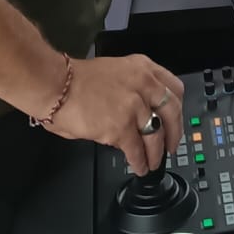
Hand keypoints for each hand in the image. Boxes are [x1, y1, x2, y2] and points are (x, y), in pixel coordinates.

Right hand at [49, 55, 184, 175]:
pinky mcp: (121, 128)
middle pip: (172, 113)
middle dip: (174, 133)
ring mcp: (134, 106)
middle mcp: (143, 84)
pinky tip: (139, 166)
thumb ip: (131, 89)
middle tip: (171, 145)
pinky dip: (140, 161)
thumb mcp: (114, 72)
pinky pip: (137, 150)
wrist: (55, 86)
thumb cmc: (74, 80)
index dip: (178, 107)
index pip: (173, 87)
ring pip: (156, 135)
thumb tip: (136, 112)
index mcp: (141, 68)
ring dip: (156, 153)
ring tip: (153, 162)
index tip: (176, 119)